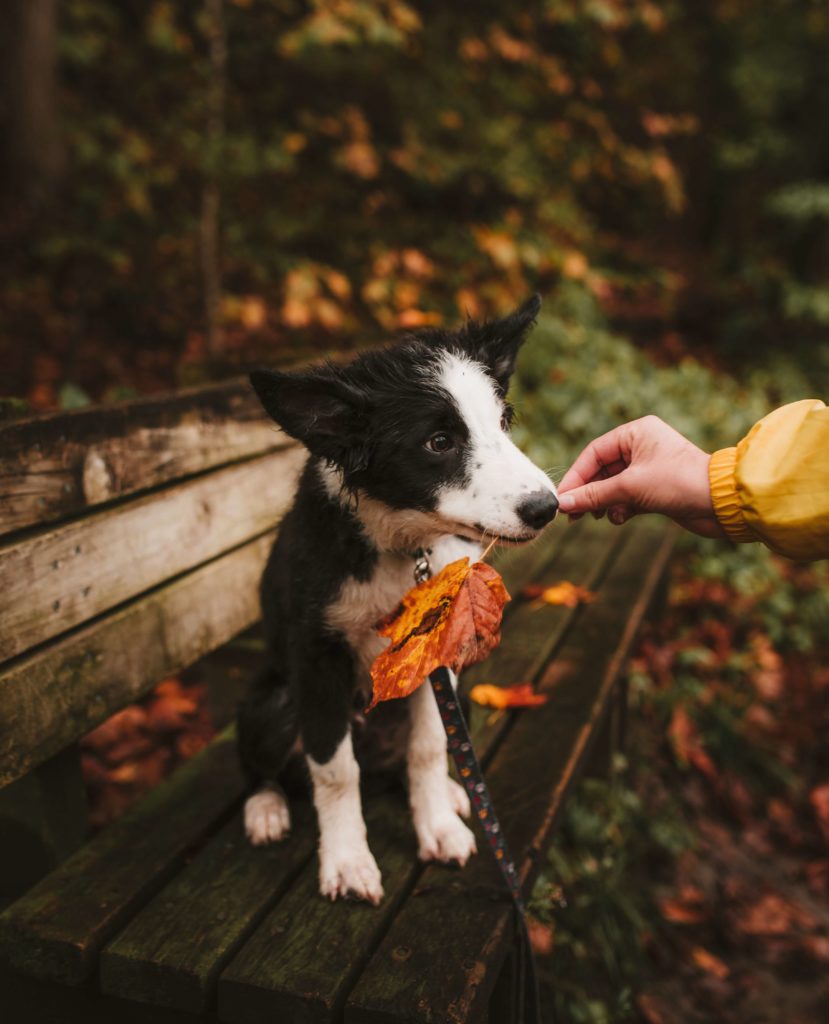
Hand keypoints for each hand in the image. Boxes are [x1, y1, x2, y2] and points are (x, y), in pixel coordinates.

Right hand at [557, 415, 723, 538]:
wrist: (722, 503)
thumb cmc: (680, 482)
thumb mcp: (630, 487)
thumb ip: (594, 495)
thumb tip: (564, 503)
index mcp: (636, 433)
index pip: (594, 453)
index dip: (576, 476)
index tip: (563, 498)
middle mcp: (642, 446)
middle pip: (602, 470)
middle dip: (589, 493)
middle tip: (573, 514)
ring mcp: (649, 468)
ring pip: (614, 486)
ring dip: (605, 503)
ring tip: (598, 517)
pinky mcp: (656, 488)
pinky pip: (627, 496)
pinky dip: (621, 508)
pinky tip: (621, 518)